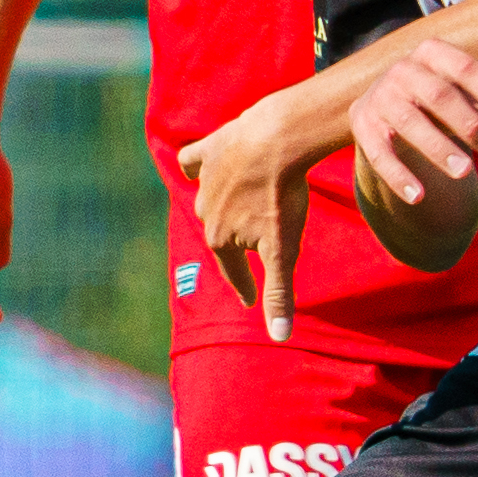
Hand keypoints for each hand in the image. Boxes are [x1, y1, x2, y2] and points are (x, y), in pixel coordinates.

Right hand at [182, 92, 317, 340]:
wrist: (276, 139)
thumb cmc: (282, 195)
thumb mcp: (283, 249)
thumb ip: (278, 292)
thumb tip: (279, 337)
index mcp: (219, 238)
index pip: (235, 271)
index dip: (246, 286)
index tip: (251, 300)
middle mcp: (205, 210)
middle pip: (221, 235)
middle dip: (232, 247)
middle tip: (244, 253)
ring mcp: (205, 179)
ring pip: (209, 200)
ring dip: (219, 208)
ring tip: (230, 212)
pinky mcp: (209, 148)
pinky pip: (194, 160)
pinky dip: (196, 166)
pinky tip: (199, 169)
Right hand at [349, 39, 477, 206]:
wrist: (387, 107)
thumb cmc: (439, 100)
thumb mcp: (458, 91)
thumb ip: (476, 102)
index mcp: (431, 54)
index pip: (465, 68)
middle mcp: (402, 70)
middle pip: (439, 95)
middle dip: (469, 124)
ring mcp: (380, 97)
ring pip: (412, 124)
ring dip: (439, 148)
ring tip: (465, 172)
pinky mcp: (362, 126)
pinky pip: (380, 154)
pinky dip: (398, 176)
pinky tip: (418, 196)